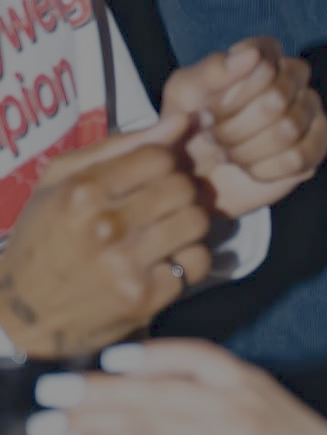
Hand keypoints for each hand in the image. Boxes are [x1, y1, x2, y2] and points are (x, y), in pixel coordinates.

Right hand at [0, 120, 211, 357]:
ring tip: (164, 231)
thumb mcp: (63, 180)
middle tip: (159, 207)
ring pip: (197, 221)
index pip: (160, 157)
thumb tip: (180, 121)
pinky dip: (186, 261)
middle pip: (183, 188)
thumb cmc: (45, 236)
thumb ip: (122, 145)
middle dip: (177, 193)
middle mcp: (105, 227)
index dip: (161, 164)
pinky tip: (162, 262)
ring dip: (186, 225)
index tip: (149, 178)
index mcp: (83, 191)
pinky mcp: (145, 297)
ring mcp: (126, 265)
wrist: (21, 313)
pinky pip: (197, 262)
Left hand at [161, 38, 326, 217]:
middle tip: (213, 138)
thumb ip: (213, 70)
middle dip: (234, 128)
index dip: (232, 96)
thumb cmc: (189, 124)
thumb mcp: (184, 94)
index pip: (264, 65)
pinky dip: (266, 170)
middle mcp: (294, 76)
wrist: (194, 172)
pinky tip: (249, 169)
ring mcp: (310, 109)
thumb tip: (252, 55)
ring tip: (228, 154)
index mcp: (263, 54)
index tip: (206, 111)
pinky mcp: (317, 145)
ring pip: (288, 130)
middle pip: (277, 100)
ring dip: (246, 151)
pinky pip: (300, 158)